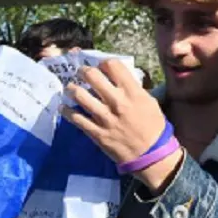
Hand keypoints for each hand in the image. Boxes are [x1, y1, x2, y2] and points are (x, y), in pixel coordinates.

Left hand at [60, 59, 182, 192]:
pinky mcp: (96, 132)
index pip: (112, 65)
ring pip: (80, 95)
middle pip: (92, 76)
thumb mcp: (149, 101)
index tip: (100, 66)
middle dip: (84, 71)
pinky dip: (66, 111)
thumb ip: (133, 88)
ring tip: (70, 88)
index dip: (104, 62)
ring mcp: (104, 117)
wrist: (151, 154)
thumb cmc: (153, 126)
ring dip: (72, 88)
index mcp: (132, 92)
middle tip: (81, 72)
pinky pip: (76, 118)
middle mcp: (116, 101)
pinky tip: (63, 107)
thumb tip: (118, 78)